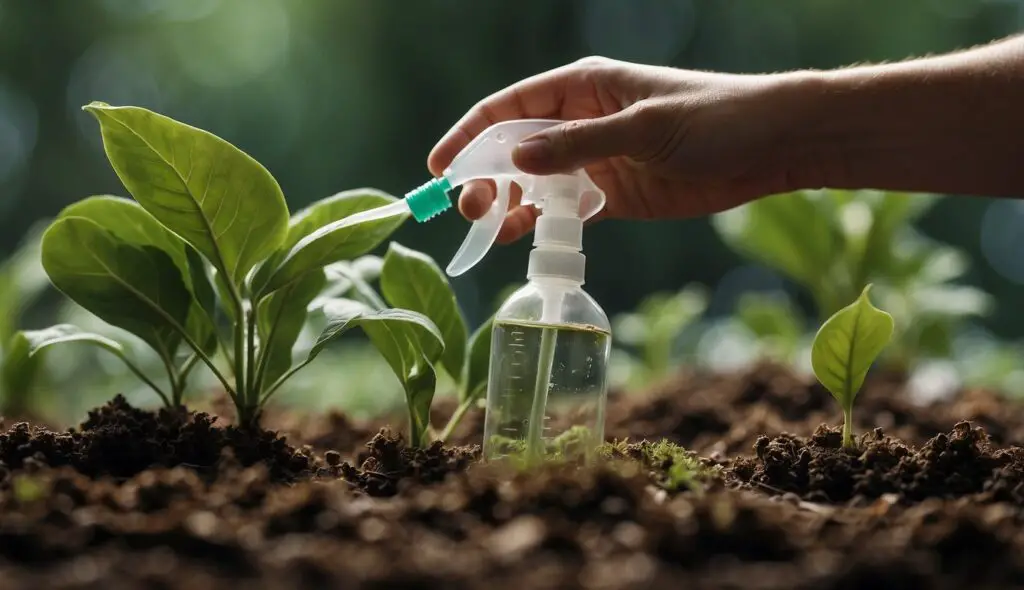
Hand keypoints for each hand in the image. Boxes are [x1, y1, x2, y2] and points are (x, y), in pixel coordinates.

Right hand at [428, 56, 820, 243]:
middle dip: (486, 176)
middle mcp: (581, 121)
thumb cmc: (714, 117)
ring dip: (509, 204)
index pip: (510, 107)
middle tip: (469, 209)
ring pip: (535, 182)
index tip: (439, 167)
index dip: (470, 135)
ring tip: (489, 229)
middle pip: (515, 148)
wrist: (771, 147)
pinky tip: (523, 238)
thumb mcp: (644, 127)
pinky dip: (541, 224)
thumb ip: (579, 145)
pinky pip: (564, 210)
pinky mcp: (613, 195)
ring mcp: (595, 160)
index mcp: (583, 86)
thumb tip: (514, 158)